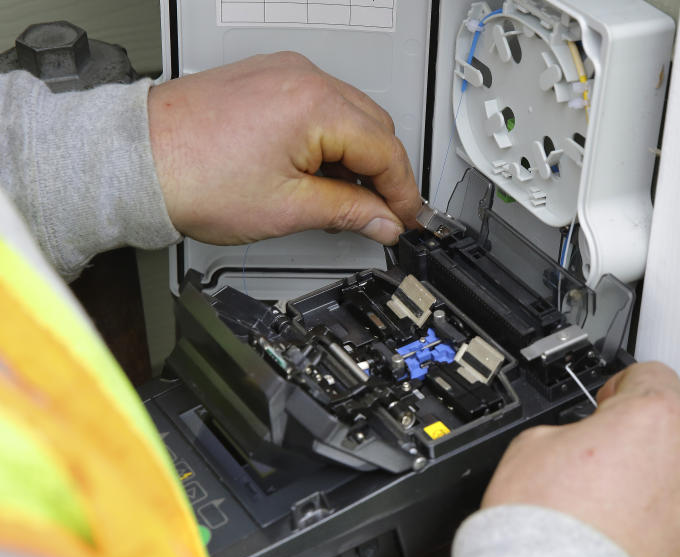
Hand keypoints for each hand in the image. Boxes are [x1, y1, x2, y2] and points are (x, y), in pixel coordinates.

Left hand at [147, 52, 421, 245]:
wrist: (135, 161)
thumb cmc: (191, 177)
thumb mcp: (287, 209)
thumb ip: (349, 213)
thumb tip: (384, 222)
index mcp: (315, 105)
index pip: (386, 149)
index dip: (403, 192)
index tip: (406, 219)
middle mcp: (303, 78)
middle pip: (375, 127)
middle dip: (383, 174)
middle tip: (382, 215)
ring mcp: (283, 74)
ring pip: (350, 115)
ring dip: (356, 157)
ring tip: (342, 200)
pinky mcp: (266, 79)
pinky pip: (319, 106)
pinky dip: (329, 139)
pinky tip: (317, 172)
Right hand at [482, 362, 679, 556]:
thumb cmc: (546, 530)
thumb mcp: (532, 446)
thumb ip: (571, 431)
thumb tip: (577, 440)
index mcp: (655, 418)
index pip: (652, 376)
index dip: (623, 387)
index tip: (610, 405)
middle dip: (660, 436)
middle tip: (619, 457)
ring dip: (674, 485)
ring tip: (628, 509)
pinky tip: (642, 546)